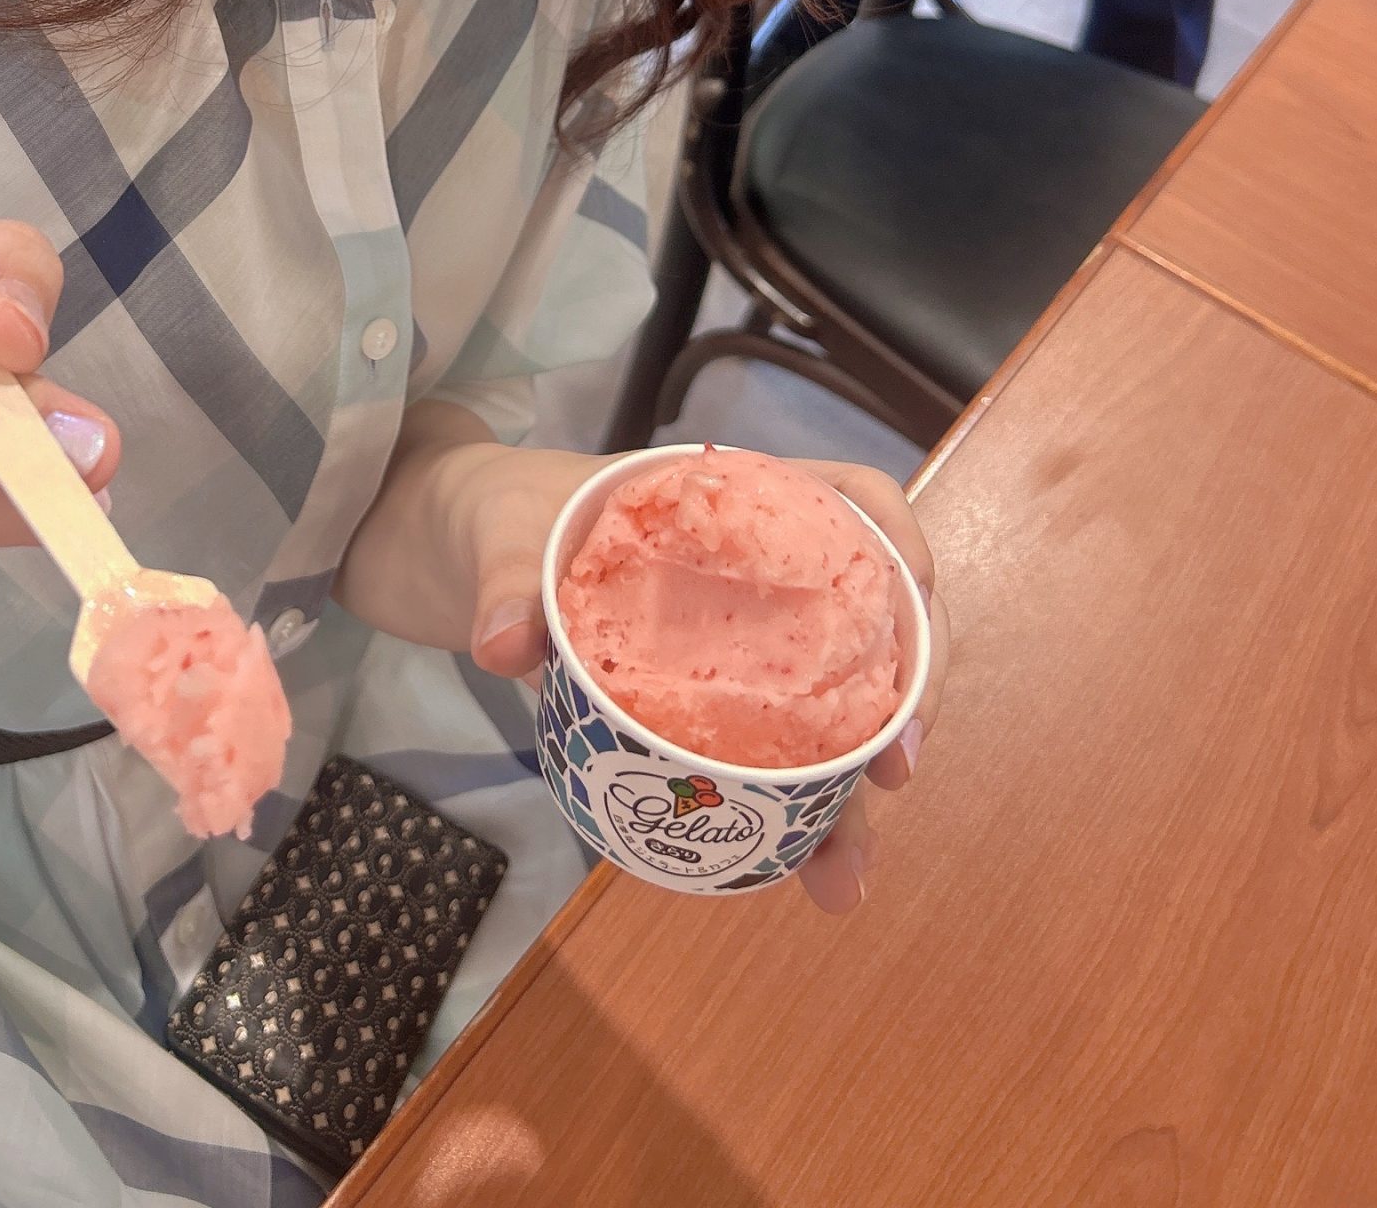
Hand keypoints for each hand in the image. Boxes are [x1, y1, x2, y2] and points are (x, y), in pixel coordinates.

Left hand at [451, 445, 947, 917]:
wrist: (457, 558)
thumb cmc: (500, 517)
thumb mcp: (498, 535)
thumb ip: (504, 578)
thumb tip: (503, 642)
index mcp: (735, 504)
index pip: (853, 498)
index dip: (903, 541)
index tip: (919, 604)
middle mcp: (762, 576)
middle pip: (871, 622)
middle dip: (904, 698)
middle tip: (896, 775)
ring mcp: (744, 647)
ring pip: (834, 711)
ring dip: (853, 794)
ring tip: (844, 879)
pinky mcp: (712, 708)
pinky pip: (777, 757)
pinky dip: (796, 817)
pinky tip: (799, 873)